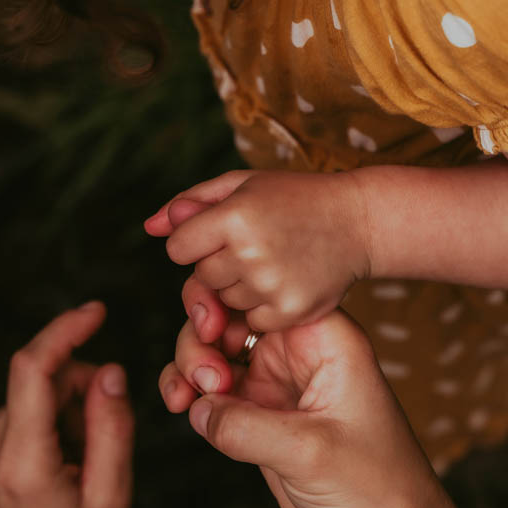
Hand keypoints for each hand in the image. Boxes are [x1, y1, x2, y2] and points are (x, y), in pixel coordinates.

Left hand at [0, 303, 133, 507]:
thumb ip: (112, 428)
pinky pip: (17, 418)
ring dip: (65, 414)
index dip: (65, 331)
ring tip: (84, 466)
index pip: (32, 369)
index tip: (96, 313)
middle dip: (81, 390)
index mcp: (21, 462)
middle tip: (109, 435)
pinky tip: (62, 468)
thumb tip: (108, 373)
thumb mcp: (113, 498)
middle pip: (38, 383)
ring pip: (30, 400)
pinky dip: (46, 428)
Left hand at [144, 169, 371, 330]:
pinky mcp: (291, 312)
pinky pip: (252, 322)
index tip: (222, 231)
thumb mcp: (243, 184)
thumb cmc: (295, 198)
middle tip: (256, 245)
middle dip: (219, 264)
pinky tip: (287, 281)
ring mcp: (272, 286)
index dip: (195, 240)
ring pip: (226, 302)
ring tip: (275, 261)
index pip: (177, 247)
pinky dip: (264, 308)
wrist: (358, 222)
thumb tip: (148, 226)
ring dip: (241, 288)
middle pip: (201, 277)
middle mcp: (250, 253)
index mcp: (234, 216)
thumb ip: (191, 202)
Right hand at [160, 309, 458, 507]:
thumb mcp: (311, 452)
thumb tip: (195, 407)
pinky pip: (212, 389)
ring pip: (214, 349)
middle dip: (202, 335)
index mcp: (327, 339)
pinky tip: (181, 408)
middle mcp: (300, 352)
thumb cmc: (374, 485)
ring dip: (189, 365)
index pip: (266, 292)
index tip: (209, 328)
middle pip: (231, 314)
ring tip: (185, 399)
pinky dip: (189, 391)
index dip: (228, 298)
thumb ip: (247, 426)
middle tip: (203, 379)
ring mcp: (277, 382)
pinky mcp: (260, 414)